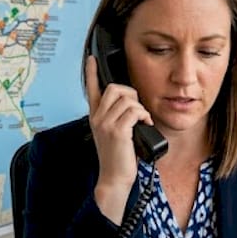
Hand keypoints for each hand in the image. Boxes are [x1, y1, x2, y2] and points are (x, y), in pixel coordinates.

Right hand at [85, 54, 151, 222]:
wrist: (114, 178)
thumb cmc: (118, 158)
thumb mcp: (114, 134)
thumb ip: (117, 118)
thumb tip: (132, 105)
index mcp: (95, 117)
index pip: (90, 89)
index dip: (91, 73)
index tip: (91, 59)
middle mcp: (97, 118)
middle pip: (114, 88)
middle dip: (131, 93)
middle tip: (137, 109)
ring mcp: (105, 123)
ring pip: (127, 99)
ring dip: (140, 108)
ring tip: (143, 120)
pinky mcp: (117, 131)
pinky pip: (134, 111)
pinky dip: (144, 115)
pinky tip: (145, 124)